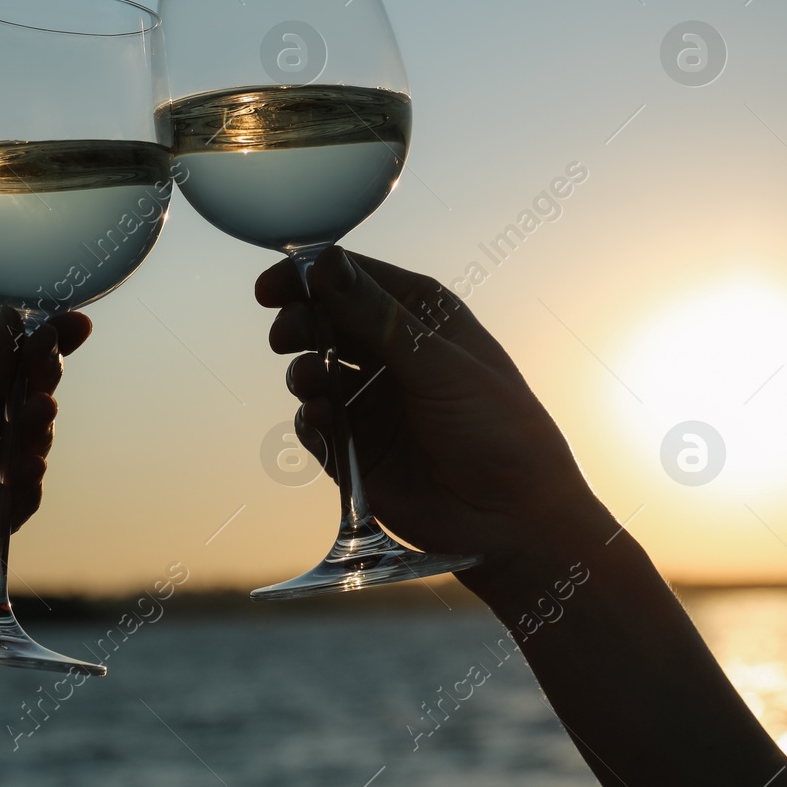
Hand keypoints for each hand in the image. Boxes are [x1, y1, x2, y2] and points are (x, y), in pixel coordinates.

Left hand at [0, 309, 91, 632]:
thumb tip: (16, 324)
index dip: (36, 344)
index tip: (75, 326)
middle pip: (10, 406)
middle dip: (36, 390)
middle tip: (48, 379)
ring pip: (15, 457)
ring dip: (32, 438)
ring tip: (36, 419)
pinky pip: (6, 513)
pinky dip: (23, 493)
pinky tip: (28, 472)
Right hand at [257, 246, 608, 588]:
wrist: (515, 523)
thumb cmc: (500, 430)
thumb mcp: (439, 364)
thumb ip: (377, 316)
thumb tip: (324, 263)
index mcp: (421, 317)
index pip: (352, 279)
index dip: (307, 276)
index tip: (271, 287)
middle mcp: (392, 353)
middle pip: (324, 320)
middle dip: (300, 323)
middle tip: (287, 336)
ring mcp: (372, 400)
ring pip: (314, 369)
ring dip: (304, 371)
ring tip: (312, 381)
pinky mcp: (355, 448)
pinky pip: (315, 423)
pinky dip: (310, 418)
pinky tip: (321, 420)